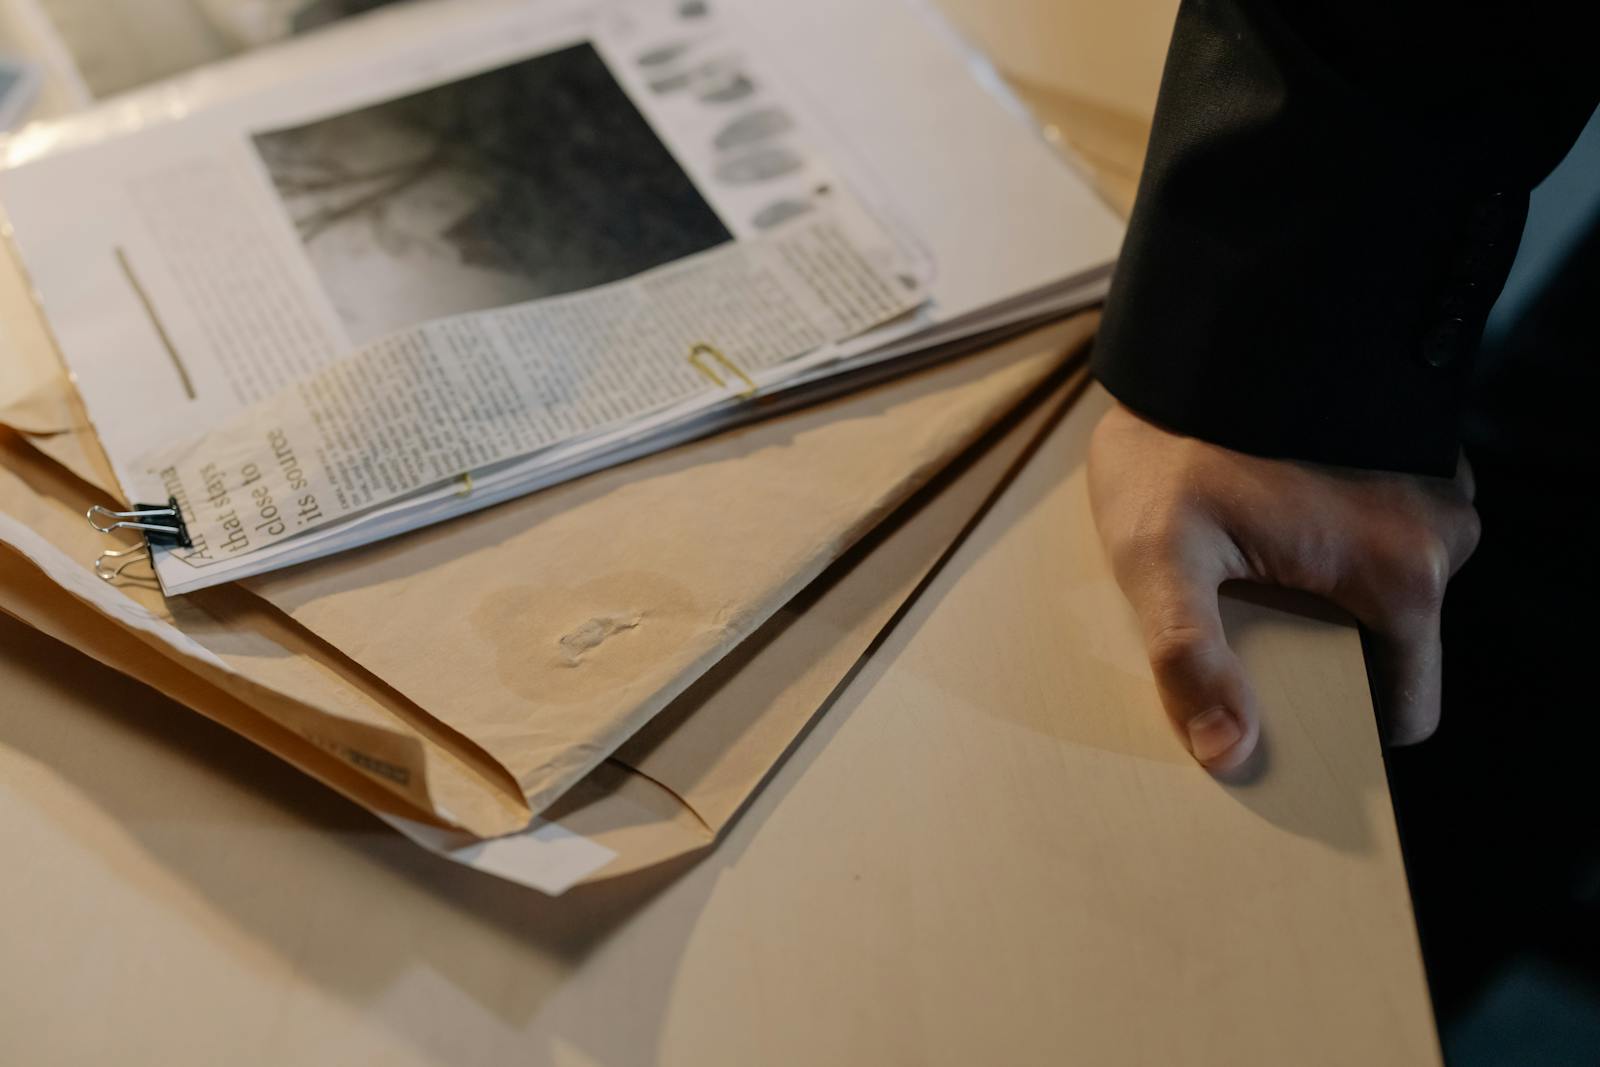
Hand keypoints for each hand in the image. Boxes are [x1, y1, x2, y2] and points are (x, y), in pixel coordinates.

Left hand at [1088, 401, 1479, 772]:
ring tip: (1249, 563)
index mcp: (1404, 573)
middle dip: (1323, 654)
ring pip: (1386, 592)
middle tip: (1245, 620)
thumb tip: (1227, 753)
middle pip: (1392, 649)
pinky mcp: (1412, 459)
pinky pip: (1384, 536)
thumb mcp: (1158, 556)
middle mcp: (1443, 532)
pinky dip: (1334, 546)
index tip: (1279, 712)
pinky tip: (1272, 522)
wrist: (1200, 329)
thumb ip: (1190, 658)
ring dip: (1324, 595)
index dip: (1342, 725)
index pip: (1406, 709)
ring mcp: (1434, 490)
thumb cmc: (1178, 440)